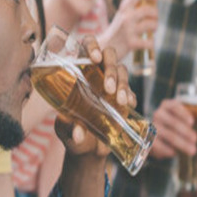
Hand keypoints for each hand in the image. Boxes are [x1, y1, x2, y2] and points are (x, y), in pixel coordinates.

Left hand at [54, 38, 134, 158]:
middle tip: (108, 88)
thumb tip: (78, 134)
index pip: (86, 47)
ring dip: (123, 84)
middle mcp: (96, 73)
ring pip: (122, 70)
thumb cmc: (70, 133)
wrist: (87, 149)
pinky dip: (130, 96)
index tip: (95, 58)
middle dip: (111, 69)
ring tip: (120, 101)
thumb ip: (70, 128)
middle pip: (109, 55)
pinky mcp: (122, 98)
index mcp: (78, 72)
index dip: (92, 46)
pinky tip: (128, 105)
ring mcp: (111, 85)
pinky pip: (130, 91)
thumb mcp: (65, 129)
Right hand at [102, 0, 158, 59]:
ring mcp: (129, 30)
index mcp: (124, 8)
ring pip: (152, 24)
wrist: (104, 48)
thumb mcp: (122, 16)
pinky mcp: (131, 43)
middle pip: (149, 10)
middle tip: (154, 19)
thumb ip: (134, 8)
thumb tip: (154, 0)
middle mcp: (126, 17)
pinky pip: (150, 41)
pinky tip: (147, 42)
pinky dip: (151, 43)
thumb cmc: (117, 31)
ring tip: (152, 30)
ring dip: (155, 27)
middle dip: (155, 14)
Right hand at [150, 98, 196, 159]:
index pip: (175, 107)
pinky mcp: (149, 139)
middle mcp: (158, 114)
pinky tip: (176, 153)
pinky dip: (168, 150)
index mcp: (167, 105)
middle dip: (186, 132)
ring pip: (169, 136)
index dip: (184, 114)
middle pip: (174, 123)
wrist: (157, 134)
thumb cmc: (175, 124)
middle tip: (196, 139)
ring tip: (192, 150)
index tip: (192, 122)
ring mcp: (152, 126)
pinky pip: (160, 146)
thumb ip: (195, 120)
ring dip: (182, 144)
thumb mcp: (185, 118)